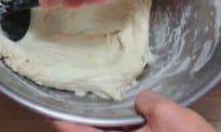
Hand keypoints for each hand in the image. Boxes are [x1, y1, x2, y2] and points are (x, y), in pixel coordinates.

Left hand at [51, 91, 214, 131]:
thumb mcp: (169, 118)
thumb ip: (149, 102)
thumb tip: (141, 98)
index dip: (62, 120)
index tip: (51, 105)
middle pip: (86, 131)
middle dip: (78, 114)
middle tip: (72, 93)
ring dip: (95, 118)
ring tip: (91, 95)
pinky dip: (112, 122)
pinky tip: (117, 108)